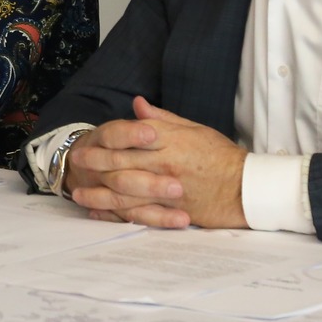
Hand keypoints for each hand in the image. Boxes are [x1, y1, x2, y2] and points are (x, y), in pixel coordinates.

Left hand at [63, 96, 248, 228]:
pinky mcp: (172, 210)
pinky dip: (116, 215)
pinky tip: (101, 215)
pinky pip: (138, 213)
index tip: (88, 140)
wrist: (246, 188)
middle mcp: (165, 162)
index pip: (131, 135)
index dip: (105, 138)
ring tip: (79, 194)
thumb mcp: (194, 129)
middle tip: (75, 164)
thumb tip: (137, 105)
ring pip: (124, 191)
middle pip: (121, 162)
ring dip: (98, 193)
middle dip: (95, 163)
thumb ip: (162, 119)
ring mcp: (167, 188)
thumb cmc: (222, 156)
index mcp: (170, 140)